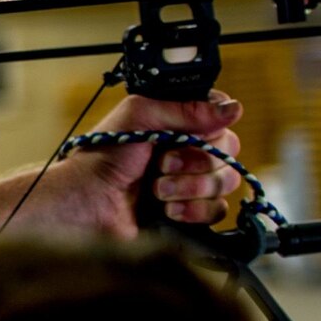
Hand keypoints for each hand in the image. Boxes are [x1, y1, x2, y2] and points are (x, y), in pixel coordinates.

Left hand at [7, 91, 244, 239]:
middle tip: (162, 165)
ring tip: (158, 190)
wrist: (87, 203)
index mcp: (178, 124)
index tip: (187, 135)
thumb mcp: (140, 117)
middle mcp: (188, 150)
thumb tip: (233, 108)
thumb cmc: (103, 157)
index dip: (211, 128)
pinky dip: (194, 211)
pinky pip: (218, 211)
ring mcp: (190, 183)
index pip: (221, 119)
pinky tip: (167, 211)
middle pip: (228, 151)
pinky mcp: (190, 213)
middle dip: (195, 161)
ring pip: (225, 182)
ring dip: (191, 187)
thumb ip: (186, 108)